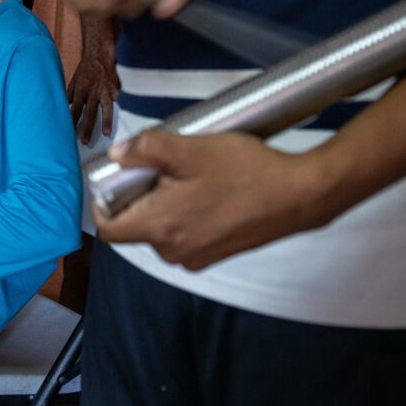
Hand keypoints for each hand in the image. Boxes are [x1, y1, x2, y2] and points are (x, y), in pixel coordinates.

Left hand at [68, 53, 118, 144]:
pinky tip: (124, 119)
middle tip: (85, 141)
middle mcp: (93, 90)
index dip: (72, 121)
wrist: (100, 54)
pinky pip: (119, 100)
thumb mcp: (73, 80)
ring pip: (106, 108)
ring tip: (106, 133)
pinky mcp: (116, 88)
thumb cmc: (85, 69)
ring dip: (106, 121)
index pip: (75, 109)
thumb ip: (69, 95)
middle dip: (87, 127)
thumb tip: (63, 109)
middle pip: (89, 112)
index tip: (69, 133)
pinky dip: (121, 108)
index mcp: (80, 89)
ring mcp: (106, 89)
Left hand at [94, 130, 327, 269]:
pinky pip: (186, 233)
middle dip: (142, 196)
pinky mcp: (216, 254)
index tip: (116, 180)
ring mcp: (197, 256)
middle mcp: (174, 251)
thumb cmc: (248, 172)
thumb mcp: (191, 150)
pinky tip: (210, 190)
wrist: (301, 195)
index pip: (109, 230)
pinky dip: (188, 213)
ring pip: (162, 228)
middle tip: (166, 166)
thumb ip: (147, 149)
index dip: (104, 204)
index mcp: (160, 228)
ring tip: (192, 175)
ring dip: (167, 203)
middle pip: (136, 226)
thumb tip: (117, 155)